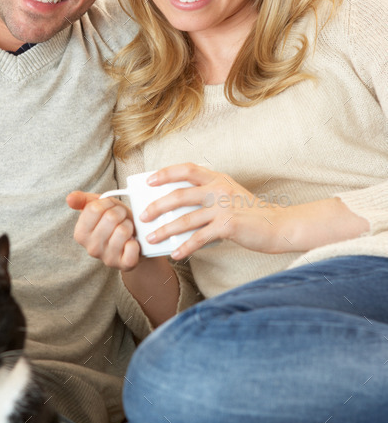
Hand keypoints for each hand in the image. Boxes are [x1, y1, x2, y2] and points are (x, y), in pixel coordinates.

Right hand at [67, 191, 140, 270]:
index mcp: (80, 234)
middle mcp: (92, 249)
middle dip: (120, 213)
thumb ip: (81, 200)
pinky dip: (136, 242)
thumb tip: (69, 198)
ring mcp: (108, 258)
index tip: (110, 207)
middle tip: (121, 218)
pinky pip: (132, 247)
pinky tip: (131, 242)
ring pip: (123, 230)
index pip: (94, 208)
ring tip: (126, 229)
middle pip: (110, 218)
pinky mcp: (124, 265)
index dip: (107, 203)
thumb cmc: (113, 221)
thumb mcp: (97, 206)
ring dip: (129, 225)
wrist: (131, 237)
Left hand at [141, 163, 367, 258]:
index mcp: (218, 179)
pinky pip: (199, 238)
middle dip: (157, 206)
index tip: (149, 180)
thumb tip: (175, 209)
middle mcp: (219, 189)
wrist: (279, 225)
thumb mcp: (229, 196)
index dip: (166, 173)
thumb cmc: (251, 214)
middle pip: (179, 195)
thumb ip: (207, 197)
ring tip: (152, 238)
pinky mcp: (227, 226)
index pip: (187, 169)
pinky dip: (184, 247)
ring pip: (185, 219)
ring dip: (165, 230)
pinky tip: (175, 254)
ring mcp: (223, 207)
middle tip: (143, 216)